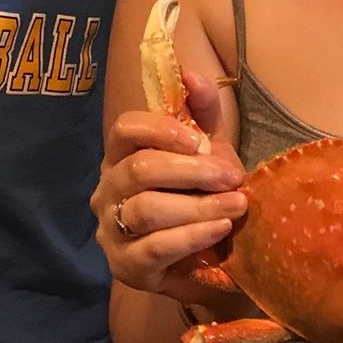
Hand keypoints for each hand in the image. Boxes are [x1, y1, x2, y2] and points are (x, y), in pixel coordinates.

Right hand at [93, 67, 246, 300]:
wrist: (202, 259)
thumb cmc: (197, 195)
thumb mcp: (206, 150)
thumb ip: (202, 112)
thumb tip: (193, 74)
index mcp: (121, 155)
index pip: (124, 129)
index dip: (159, 130)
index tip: (198, 140)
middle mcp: (107, 190)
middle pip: (139, 169)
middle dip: (192, 172)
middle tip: (232, 177)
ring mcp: (112, 231)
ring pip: (147, 209)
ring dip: (198, 207)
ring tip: (235, 206)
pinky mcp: (127, 267)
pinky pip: (156, 247)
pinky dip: (192, 236)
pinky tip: (220, 230)